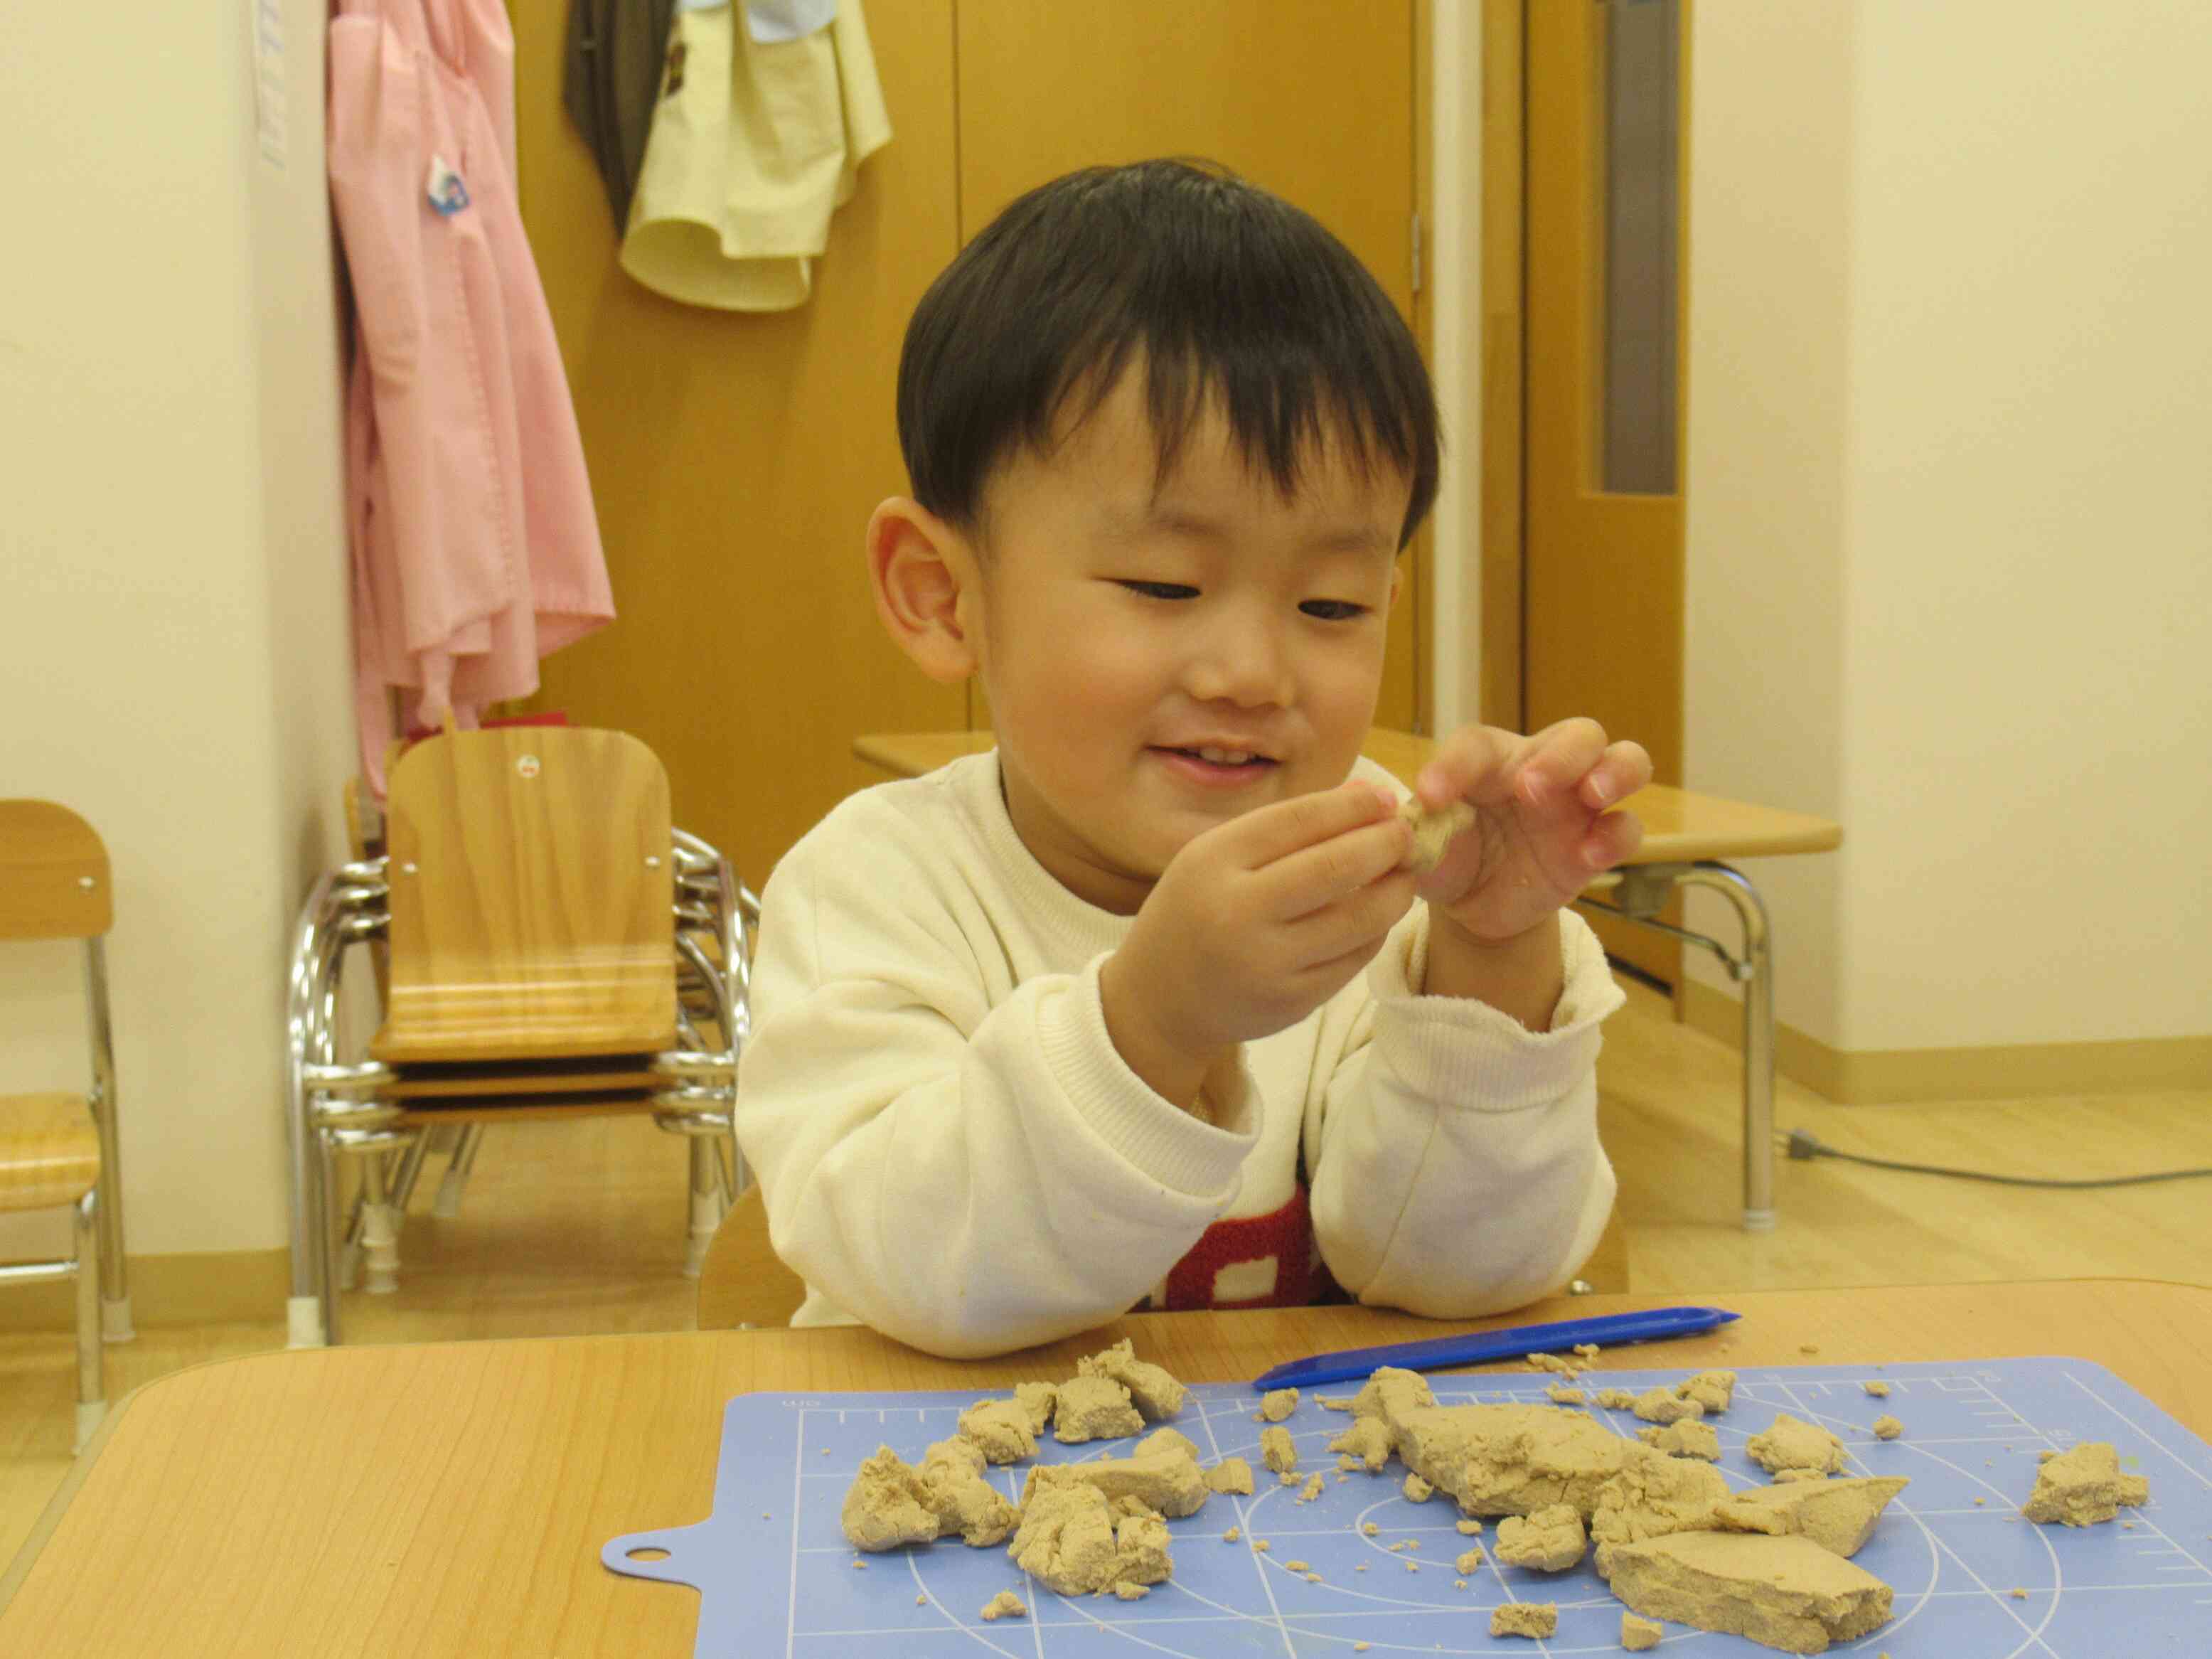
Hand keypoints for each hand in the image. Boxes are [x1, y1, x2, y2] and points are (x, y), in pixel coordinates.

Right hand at [1101, 779, 1418, 1104]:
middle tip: (1410, 833)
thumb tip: (1368, 796)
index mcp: (1213, 861)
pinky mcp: (1292, 1001)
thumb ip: (1286, 827)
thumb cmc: (1196, 910)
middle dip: (1385, 844)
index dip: (1352, 806)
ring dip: (1394, 890)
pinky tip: (1379, 913)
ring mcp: (1267, 962)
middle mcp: (1238, 911)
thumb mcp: (1217, 856)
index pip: (1298, 821)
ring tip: (1405, 872)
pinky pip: (1353, 959)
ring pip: (1357, 919)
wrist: (1159, 999)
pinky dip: (1376, 930)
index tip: (1387, 798)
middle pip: (1335, 868)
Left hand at [1411, 718, 1651, 943]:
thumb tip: (1410, 819)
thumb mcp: (1423, 844)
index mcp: (1490, 760)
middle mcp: (1542, 769)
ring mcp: (1577, 804)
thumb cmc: (1447, 855)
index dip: (1453, 765)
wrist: (1472, 905)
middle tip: (1530, 788)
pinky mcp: (1596, 842)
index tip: (1429, 797)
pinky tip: (1588, 855)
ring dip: (1615, 771)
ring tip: (1593, 794)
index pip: (1477, 745)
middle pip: (1579, 733)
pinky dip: (1615, 835)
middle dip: (1563, 755)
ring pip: (1627, 760)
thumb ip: (1418, 829)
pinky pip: (1627, 827)